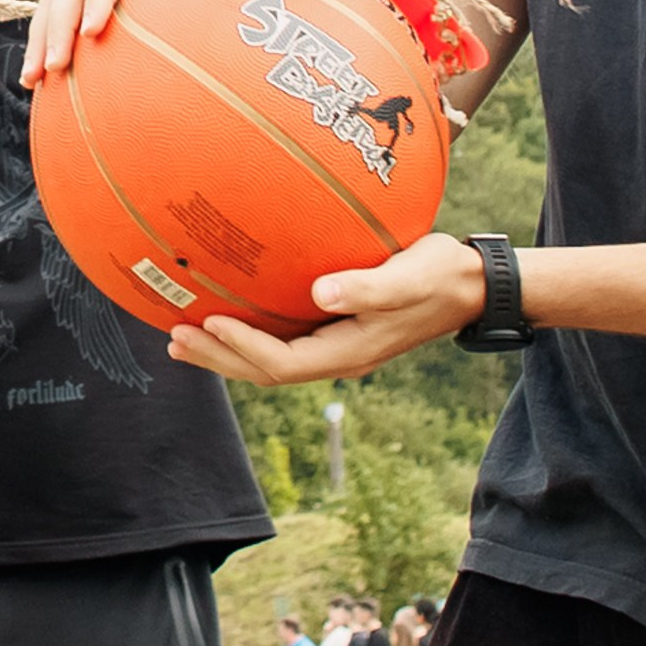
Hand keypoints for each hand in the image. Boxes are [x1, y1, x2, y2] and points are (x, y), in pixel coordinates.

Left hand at [166, 231, 486, 382]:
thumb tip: (320, 293)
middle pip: (266, 371)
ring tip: (183, 337)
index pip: (283, 363)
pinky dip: (249, 333)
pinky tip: (229, 312)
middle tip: (173, 340)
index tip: (208, 322)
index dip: (242, 348)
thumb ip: (368, 286)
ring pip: (270, 360)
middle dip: (219, 358)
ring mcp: (338, 345)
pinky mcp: (338, 328)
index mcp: (351, 350)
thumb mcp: (411, 276)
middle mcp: (338, 356)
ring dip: (226, 351)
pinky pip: (283, 339)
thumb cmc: (443, 274)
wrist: (472, 284)